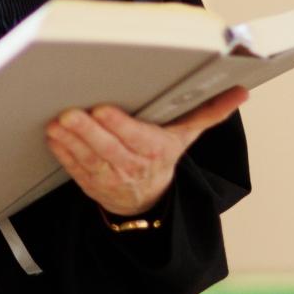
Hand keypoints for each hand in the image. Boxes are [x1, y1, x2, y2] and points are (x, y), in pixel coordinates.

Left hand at [44, 86, 248, 217]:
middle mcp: (131, 165)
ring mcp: (108, 175)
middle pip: (107, 147)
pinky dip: (62, 152)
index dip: (118, 125)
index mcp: (155, 150)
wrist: (149, 200)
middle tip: (69, 113)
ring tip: (57, 123)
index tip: (103, 110)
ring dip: (70, 140)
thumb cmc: (163, 158)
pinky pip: (73, 167)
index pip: (136, 137)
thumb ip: (209, 111)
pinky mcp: (89, 180)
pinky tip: (53, 136)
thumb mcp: (186, 135)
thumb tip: (240, 93)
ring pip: (86, 157)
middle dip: (87, 130)